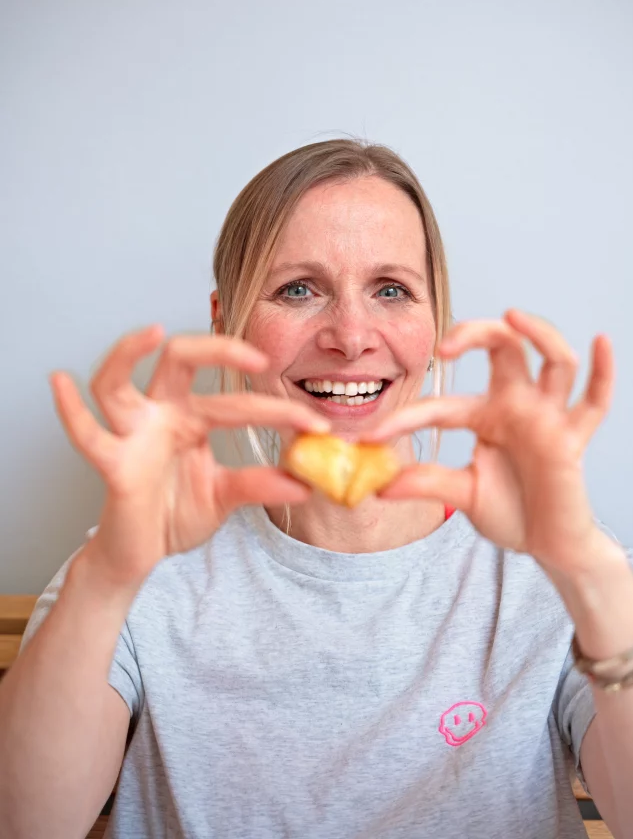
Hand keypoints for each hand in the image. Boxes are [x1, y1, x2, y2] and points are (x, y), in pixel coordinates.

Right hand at [50, 325, 328, 587]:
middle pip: (180, 360)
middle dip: (216, 350)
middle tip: (258, 358)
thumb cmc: (174, 515)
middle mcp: (160, 414)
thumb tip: (305, 480)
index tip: (317, 426)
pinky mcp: (112, 463)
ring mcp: (133, 434)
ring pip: (121, 382)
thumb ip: (259, 484)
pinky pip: (87, 434)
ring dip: (130, 352)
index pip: (237, 401)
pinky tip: (61, 382)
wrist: (141, 554)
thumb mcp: (225, 497)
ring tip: (154, 332)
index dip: (279, 413)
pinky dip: (70, 409)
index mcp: (191, 417)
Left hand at [364, 310, 613, 575]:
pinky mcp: (573, 439)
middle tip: (446, 344)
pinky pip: (595, 403)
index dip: (405, 420)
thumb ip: (427, 485)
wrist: (549, 545)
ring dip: (539, 334)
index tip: (372, 436)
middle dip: (477, 333)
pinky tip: (601, 342)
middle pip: (504, 347)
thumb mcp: (462, 495)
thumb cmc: (511, 512)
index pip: (441, 406)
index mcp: (486, 415)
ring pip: (554, 362)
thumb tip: (381, 485)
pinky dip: (603, 371)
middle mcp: (518, 406)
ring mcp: (548, 418)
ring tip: (512, 317)